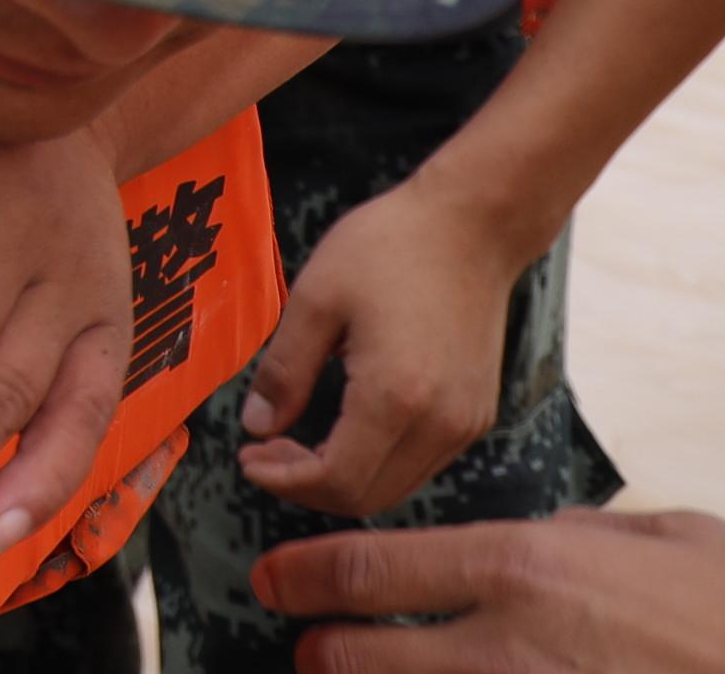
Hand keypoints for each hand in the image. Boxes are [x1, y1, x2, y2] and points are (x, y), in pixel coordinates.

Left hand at [233, 175, 525, 517]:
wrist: (473, 226)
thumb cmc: (390, 247)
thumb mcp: (316, 298)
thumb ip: (283, 371)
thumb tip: (257, 427)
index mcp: (396, 396)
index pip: (337, 480)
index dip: (285, 481)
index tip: (248, 459)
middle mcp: (440, 424)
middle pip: (368, 497)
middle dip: (307, 487)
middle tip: (264, 454)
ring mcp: (466, 424)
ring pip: (395, 488)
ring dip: (341, 480)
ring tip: (294, 445)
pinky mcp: (477, 415)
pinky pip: (420, 464)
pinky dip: (375, 465)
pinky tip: (342, 432)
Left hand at [254, 506, 724, 672]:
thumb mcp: (669, 534)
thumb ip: (585, 533)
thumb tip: (537, 541)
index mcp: (530, 567)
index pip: (378, 570)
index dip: (308, 576)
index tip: (274, 581)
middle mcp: (514, 646)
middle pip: (368, 658)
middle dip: (324, 654)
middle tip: (305, 650)